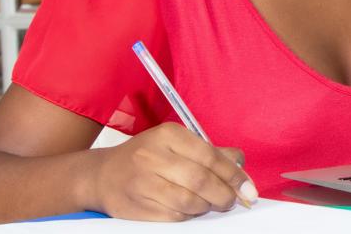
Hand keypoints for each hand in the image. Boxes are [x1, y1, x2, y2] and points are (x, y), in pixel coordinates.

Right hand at [88, 122, 258, 220]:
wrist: (102, 175)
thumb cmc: (147, 157)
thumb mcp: (176, 143)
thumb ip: (210, 151)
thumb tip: (240, 163)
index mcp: (168, 135)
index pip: (210, 156)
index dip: (233, 175)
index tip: (248, 188)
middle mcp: (153, 156)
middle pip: (201, 180)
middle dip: (224, 194)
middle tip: (232, 200)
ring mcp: (142, 183)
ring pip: (188, 201)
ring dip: (207, 206)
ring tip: (211, 204)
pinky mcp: (136, 208)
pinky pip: (173, 216)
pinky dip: (189, 216)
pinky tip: (191, 210)